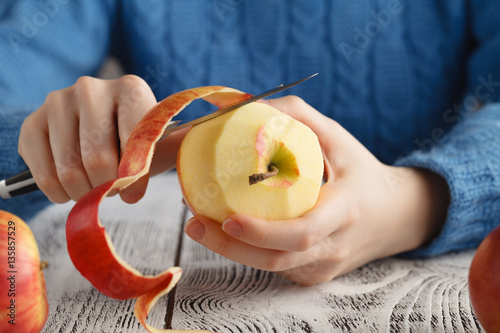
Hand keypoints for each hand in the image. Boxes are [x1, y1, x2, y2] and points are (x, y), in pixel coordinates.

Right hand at [18, 75, 184, 203]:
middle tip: (112, 191)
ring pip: (69, 169)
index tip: (134, 194)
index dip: (135, 175)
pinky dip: (57, 192)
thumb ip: (180, 146)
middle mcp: (91, 87)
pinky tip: (68, 191)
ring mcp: (58, 101)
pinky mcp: (32, 121)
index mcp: (131, 88)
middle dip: (107, 187)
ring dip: (83, 192)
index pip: (135, 140)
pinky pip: (42, 172)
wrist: (98, 128)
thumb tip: (208, 151)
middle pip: (98, 158)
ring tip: (93, 191)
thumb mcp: (161, 141)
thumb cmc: (136, 140)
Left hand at [184, 96, 449, 284]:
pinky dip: (248, 252)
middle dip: (230, 248)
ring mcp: (324, 267)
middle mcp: (334, 246)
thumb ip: (295, 116)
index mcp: (344, 210)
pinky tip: (227, 233)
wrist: (395, 216)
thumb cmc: (360, 171)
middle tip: (194, 223)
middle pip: (277, 260)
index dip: (263, 232)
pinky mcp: (314, 275)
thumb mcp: (337, 137)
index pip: (303, 232)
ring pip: (271, 268)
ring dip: (232, 251)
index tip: (228, 219)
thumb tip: (242, 104)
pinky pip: (277, 267)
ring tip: (200, 225)